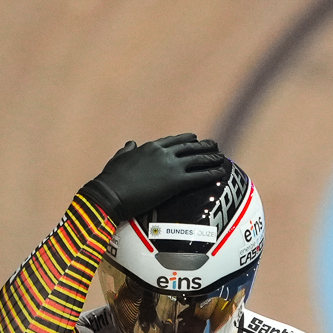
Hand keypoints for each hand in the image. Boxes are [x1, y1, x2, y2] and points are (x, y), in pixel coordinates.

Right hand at [80, 134, 224, 222]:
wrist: (110, 193)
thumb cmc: (110, 180)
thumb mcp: (118, 159)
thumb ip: (126, 150)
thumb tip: (130, 143)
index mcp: (149, 148)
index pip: (172, 141)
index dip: (185, 140)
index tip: (194, 139)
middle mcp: (162, 153)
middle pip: (189, 147)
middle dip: (203, 146)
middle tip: (215, 146)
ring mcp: (170, 166)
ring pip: (197, 160)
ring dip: (211, 158)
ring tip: (222, 158)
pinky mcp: (175, 182)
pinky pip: (198, 176)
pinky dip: (210, 174)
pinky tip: (220, 173)